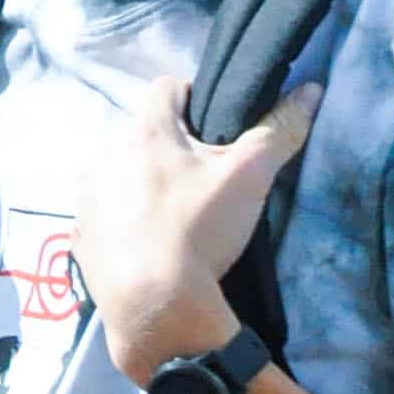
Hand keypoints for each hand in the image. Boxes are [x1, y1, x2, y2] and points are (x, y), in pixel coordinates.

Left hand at [74, 76, 316, 381]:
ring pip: (123, 170)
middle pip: (144, 131)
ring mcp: (88, 194)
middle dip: (174, 143)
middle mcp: (105, 154)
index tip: (218, 125)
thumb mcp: (249, 175)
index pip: (168, 87)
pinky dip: (127, 215)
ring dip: (147, 178)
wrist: (156, 305)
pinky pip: (107, 209)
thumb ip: (280, 128)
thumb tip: (310, 90)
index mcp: (143, 131)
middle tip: (207, 173)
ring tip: (180, 209)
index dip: (197, 97)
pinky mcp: (82, 231)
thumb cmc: (200, 229)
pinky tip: (152, 237)